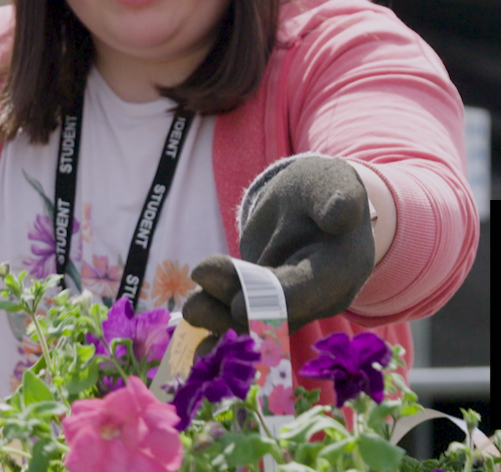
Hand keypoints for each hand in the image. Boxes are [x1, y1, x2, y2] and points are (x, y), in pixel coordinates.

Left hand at [183, 156, 374, 344]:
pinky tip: (194, 349)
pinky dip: (219, 332)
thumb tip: (341, 215)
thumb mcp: (332, 183)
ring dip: (219, 320)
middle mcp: (318, 297)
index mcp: (341, 268)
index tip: (240, 305)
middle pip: (275, 312)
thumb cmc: (321, 188)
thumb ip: (338, 199)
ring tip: (191, 310)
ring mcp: (290, 305)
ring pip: (254, 320)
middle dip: (234, 311)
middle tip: (195, 305)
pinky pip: (241, 320)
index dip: (276, 301)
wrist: (310, 202)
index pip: (309, 289)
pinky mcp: (264, 304)